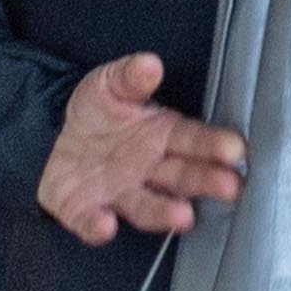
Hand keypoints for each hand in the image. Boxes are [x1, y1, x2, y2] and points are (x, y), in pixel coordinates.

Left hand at [39, 51, 245, 245]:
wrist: (54, 138)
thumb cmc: (97, 112)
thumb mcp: (110, 85)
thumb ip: (130, 77)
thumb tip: (150, 64)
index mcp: (161, 135)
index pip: (192, 139)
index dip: (214, 145)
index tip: (236, 149)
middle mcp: (147, 170)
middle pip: (181, 177)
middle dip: (206, 182)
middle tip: (232, 186)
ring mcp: (118, 194)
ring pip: (146, 207)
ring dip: (164, 213)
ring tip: (183, 216)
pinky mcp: (85, 211)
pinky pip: (90, 221)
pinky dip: (97, 227)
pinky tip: (105, 225)